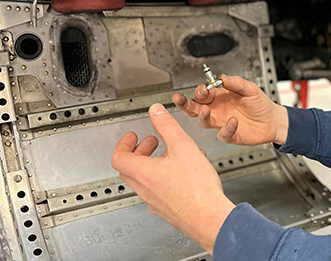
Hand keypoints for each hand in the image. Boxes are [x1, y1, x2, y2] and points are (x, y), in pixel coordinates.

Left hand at [111, 104, 234, 253]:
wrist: (210, 219)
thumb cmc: (197, 189)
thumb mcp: (182, 145)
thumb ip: (166, 125)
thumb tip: (155, 111)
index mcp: (144, 173)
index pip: (119, 157)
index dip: (124, 143)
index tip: (133, 136)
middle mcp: (146, 190)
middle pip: (130, 168)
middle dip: (140, 151)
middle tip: (152, 142)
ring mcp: (156, 202)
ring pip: (146, 179)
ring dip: (154, 163)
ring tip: (172, 154)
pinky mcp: (168, 210)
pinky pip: (160, 190)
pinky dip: (166, 176)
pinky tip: (186, 171)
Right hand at [172, 75, 288, 145]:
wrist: (273, 120)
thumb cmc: (260, 104)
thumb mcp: (250, 89)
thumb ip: (237, 83)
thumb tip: (224, 78)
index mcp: (219, 97)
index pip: (202, 94)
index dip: (200, 92)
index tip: (202, 89)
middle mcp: (217, 110)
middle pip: (195, 108)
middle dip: (185, 104)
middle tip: (178, 99)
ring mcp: (221, 123)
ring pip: (204, 122)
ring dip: (202, 116)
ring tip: (206, 110)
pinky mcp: (230, 135)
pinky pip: (223, 134)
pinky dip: (226, 128)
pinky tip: (233, 121)